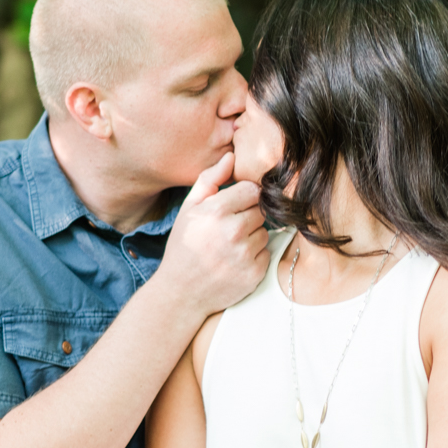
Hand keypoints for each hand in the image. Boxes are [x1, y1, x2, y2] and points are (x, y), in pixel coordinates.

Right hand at [158, 152, 268, 318]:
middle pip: (261, 210)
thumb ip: (210, 180)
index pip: (252, 190)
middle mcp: (233, 231)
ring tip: (230, 247)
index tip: (232, 208)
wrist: (181, 292)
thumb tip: (231, 155)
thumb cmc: (184, 246)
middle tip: (228, 230)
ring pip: (265, 232)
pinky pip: (266, 253)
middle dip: (247, 217)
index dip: (243, 198)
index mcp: (216, 211)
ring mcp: (245, 254)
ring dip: (252, 237)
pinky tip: (235, 262)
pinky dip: (255, 257)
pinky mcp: (255, 273)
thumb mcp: (188, 209)